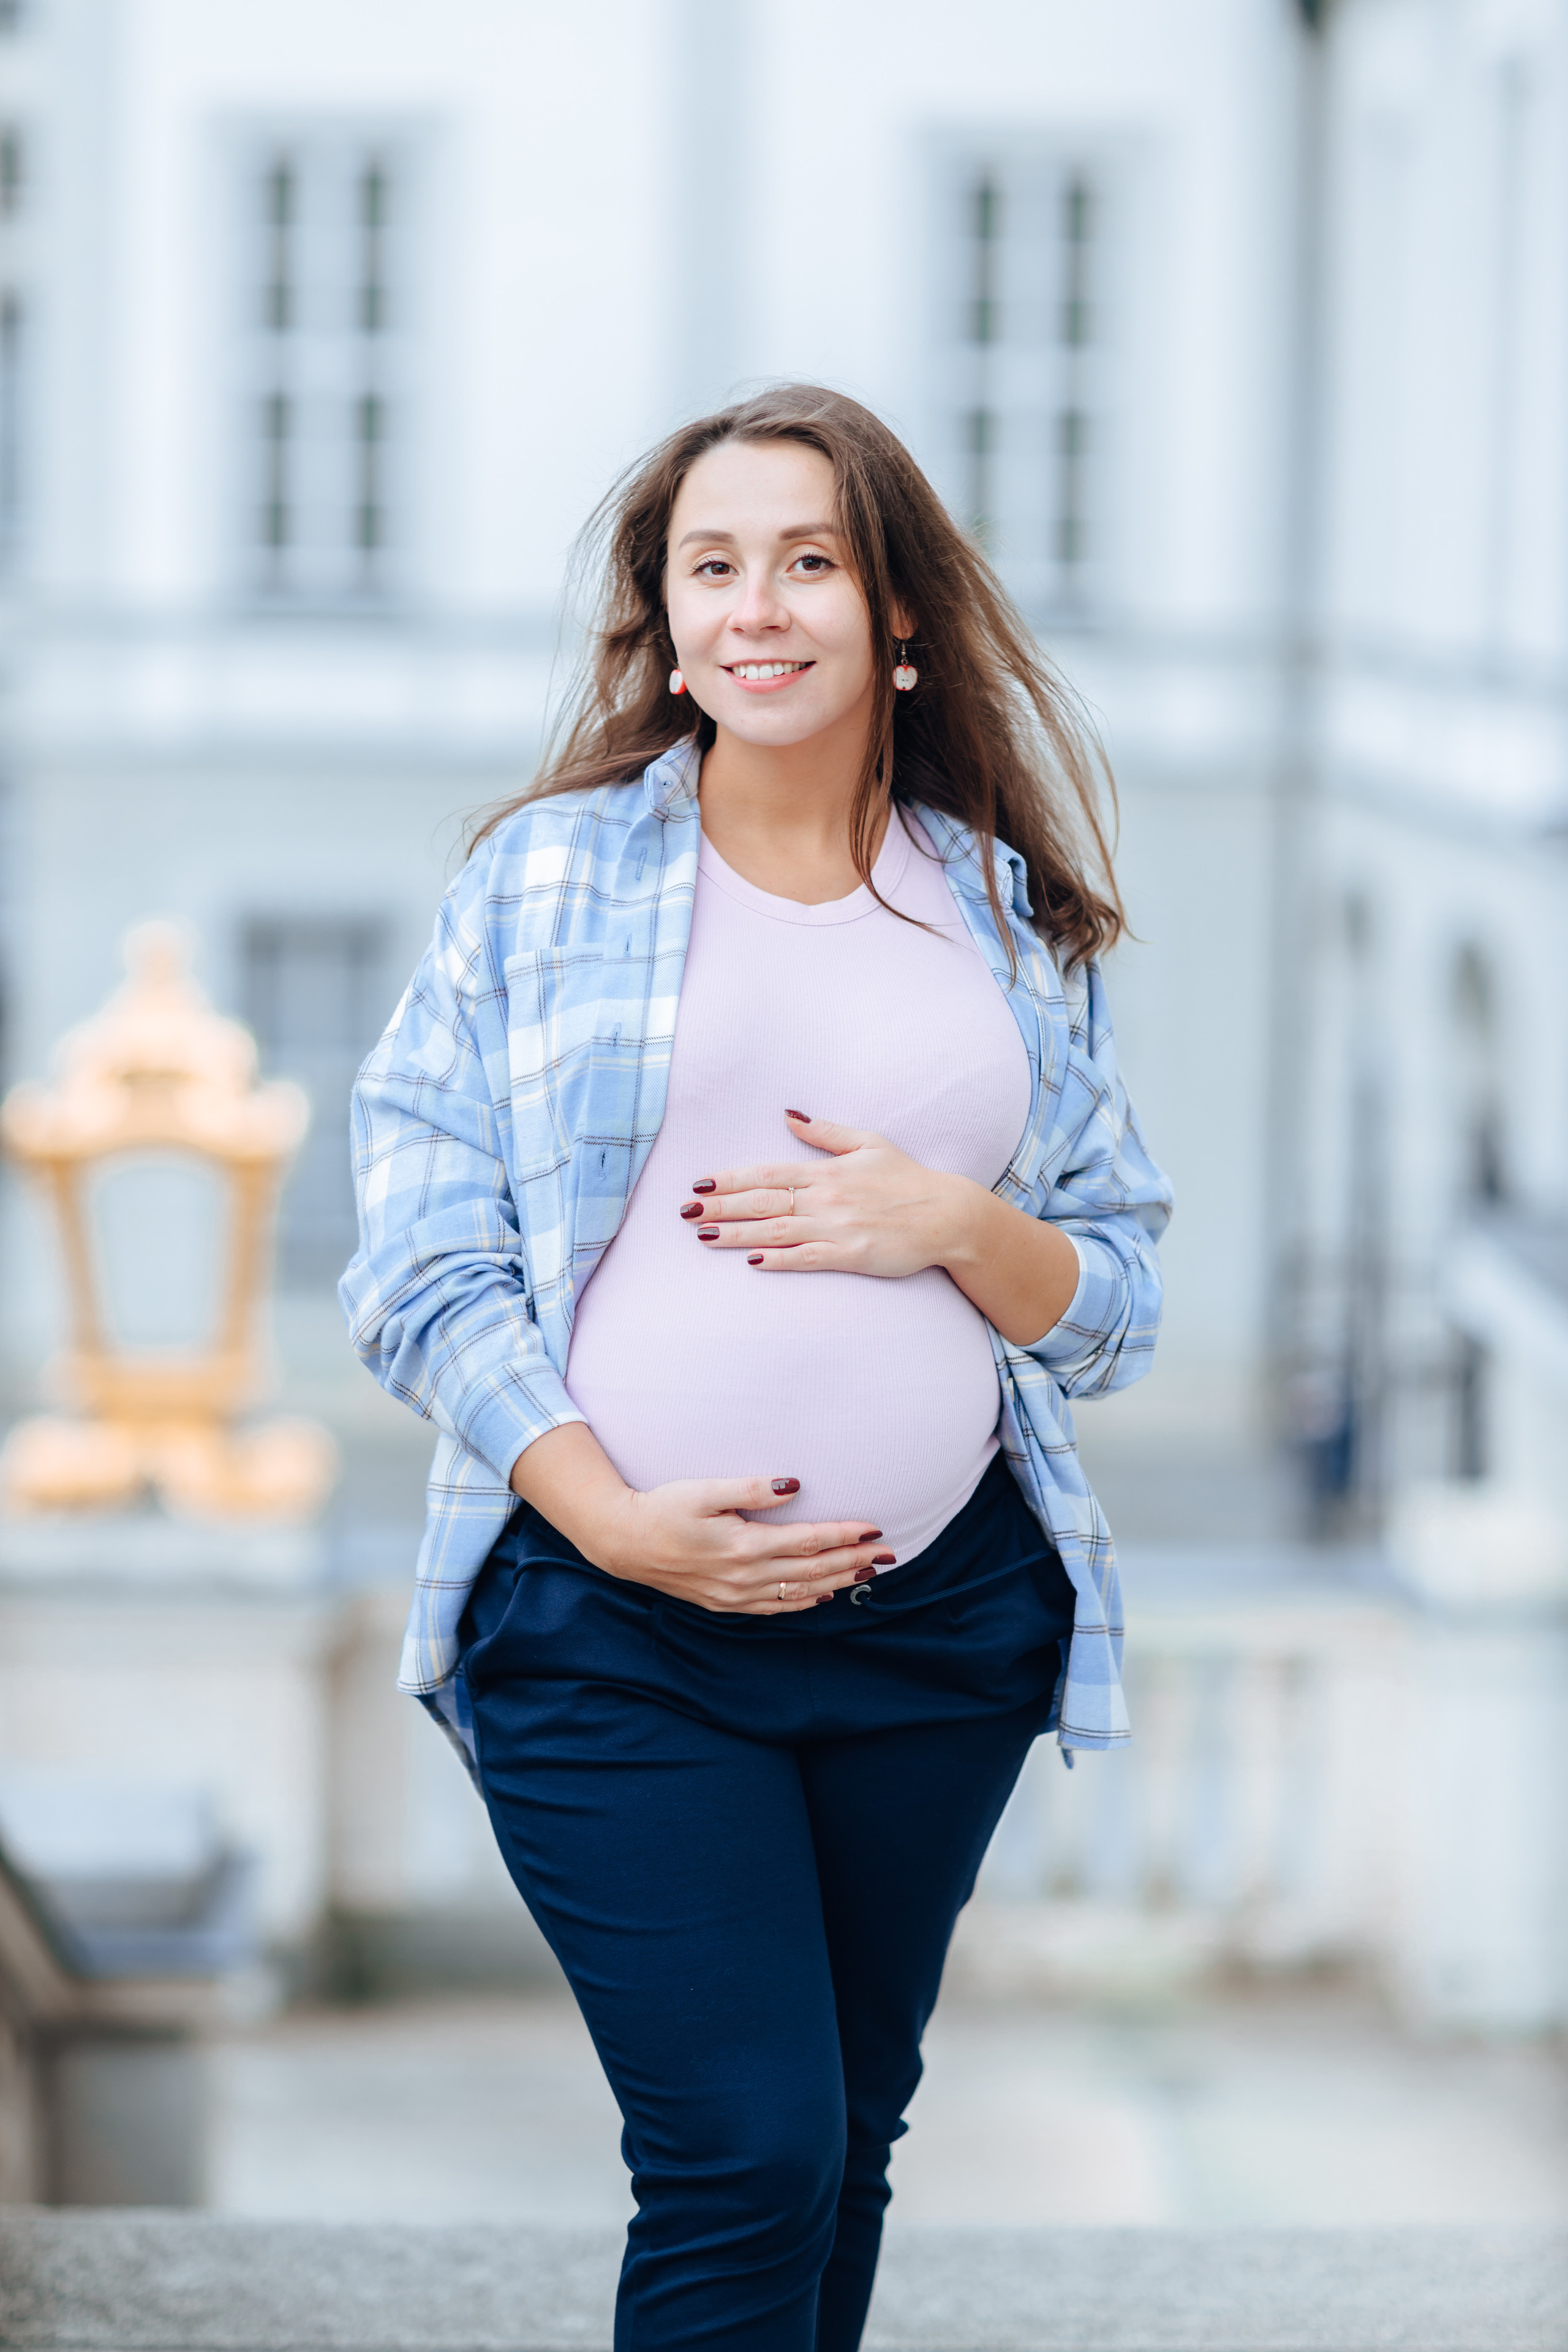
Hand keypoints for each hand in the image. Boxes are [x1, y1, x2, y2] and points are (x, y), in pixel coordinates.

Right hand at [509, 1422, 892, 1611]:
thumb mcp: (704, 1490)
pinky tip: (822, 1595)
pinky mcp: (726, 1604)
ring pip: (800, 1592)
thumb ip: (752, 1489)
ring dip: (837, 1582)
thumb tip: (795, 1485)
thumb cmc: (663, 1508)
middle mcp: (746, 1576)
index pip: (809, 1542)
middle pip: (813, 1570)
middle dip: (853, 1561)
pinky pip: (776, 1607)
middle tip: (888, 1554)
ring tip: (868, 1573)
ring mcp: (737, 1595)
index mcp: (744, 1546)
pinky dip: (805, 1602)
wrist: (624, 1543)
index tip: (874, 1529)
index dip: (844, 1535)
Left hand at [678, 1109, 1082, 1344]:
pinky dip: (779, 1259)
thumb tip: (789, 1114)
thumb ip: (825, 1132)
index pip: (767, 1174)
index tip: (699, 1183)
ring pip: (776, 1231)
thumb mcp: (869, 1143)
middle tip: (683, 1213)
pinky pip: (807, 1258)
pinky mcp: (851, 1256)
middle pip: (762, 1203)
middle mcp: (826, 1198)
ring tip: (703, 1237)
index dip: (730, 1178)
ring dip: (736, 1234)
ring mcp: (837, 1228)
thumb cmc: (909, 1179)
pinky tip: (752, 1262)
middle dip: (720, 1207)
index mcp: (826, 1171)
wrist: (947, 1216)